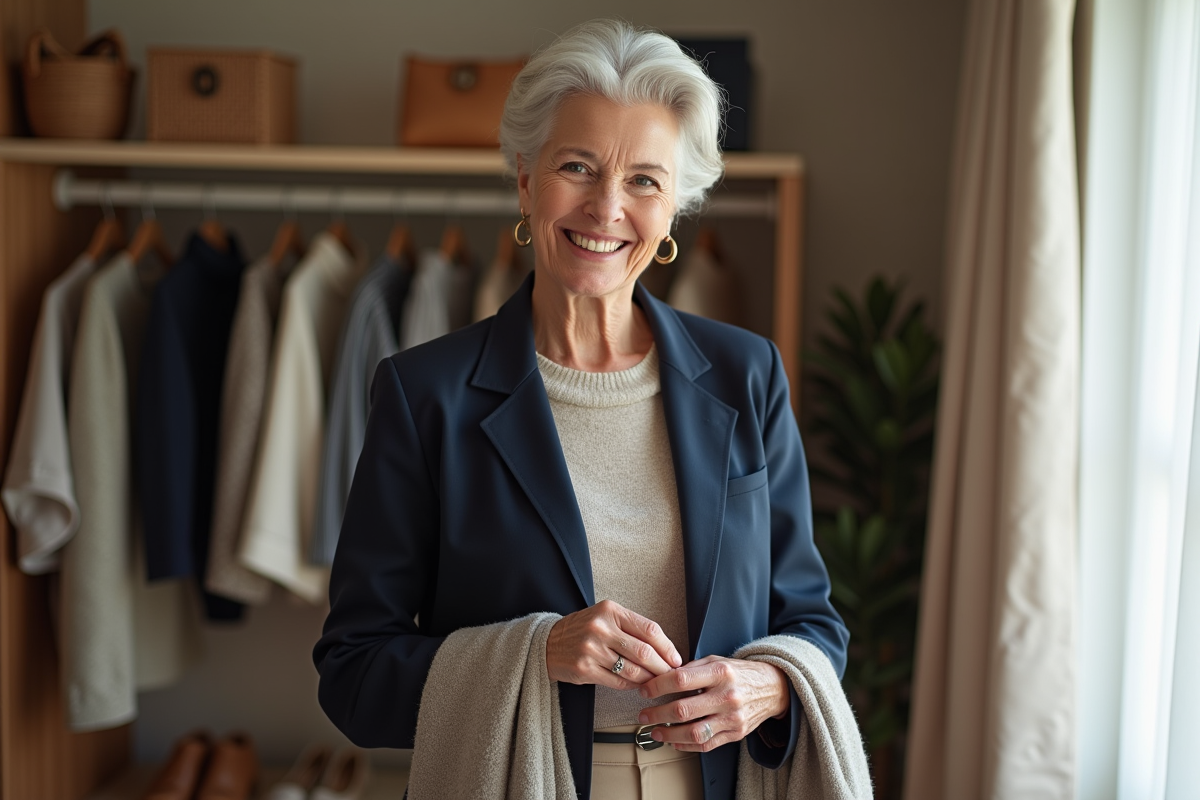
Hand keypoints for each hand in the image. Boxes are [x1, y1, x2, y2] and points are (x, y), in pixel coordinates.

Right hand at [546, 600, 682, 689]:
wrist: (547, 643)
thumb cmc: (583, 629)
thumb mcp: (605, 617)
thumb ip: (631, 628)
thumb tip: (664, 650)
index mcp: (610, 611)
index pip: (650, 630)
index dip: (667, 647)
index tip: (676, 659)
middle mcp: (601, 628)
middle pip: (644, 652)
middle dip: (662, 667)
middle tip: (671, 675)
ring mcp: (592, 649)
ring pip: (633, 669)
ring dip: (649, 679)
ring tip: (656, 682)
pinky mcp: (585, 669)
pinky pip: (618, 681)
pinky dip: (632, 685)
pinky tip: (637, 685)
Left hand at [635, 656, 789, 751]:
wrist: (772, 688)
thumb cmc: (740, 673)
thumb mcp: (717, 660)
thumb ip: (692, 669)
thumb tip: (663, 677)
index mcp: (720, 672)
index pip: (681, 680)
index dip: (658, 686)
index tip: (644, 690)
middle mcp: (727, 696)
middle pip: (683, 710)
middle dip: (657, 714)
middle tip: (644, 715)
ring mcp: (732, 717)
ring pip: (693, 732)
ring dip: (668, 735)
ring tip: (655, 732)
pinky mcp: (736, 733)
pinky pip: (706, 744)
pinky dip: (686, 745)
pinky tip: (674, 741)